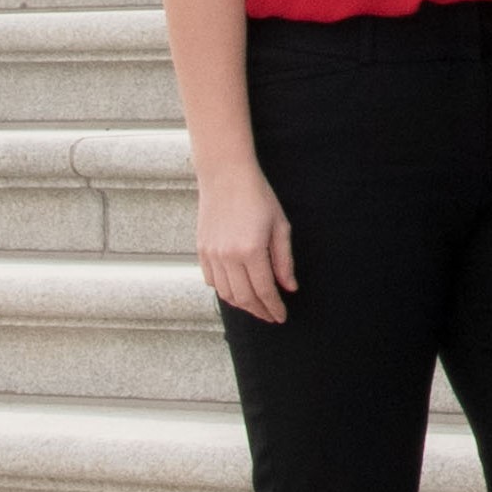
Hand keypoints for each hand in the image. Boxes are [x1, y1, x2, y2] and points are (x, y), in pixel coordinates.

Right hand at [191, 165, 295, 325]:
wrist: (225, 175)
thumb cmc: (258, 196)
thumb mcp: (279, 225)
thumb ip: (284, 260)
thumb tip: (289, 288)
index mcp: (251, 250)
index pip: (264, 290)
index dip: (274, 307)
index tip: (281, 316)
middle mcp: (228, 257)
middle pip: (244, 298)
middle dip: (259, 311)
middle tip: (271, 315)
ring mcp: (212, 255)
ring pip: (226, 294)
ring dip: (242, 305)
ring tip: (256, 305)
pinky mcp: (201, 251)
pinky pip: (212, 281)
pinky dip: (225, 291)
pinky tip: (237, 290)